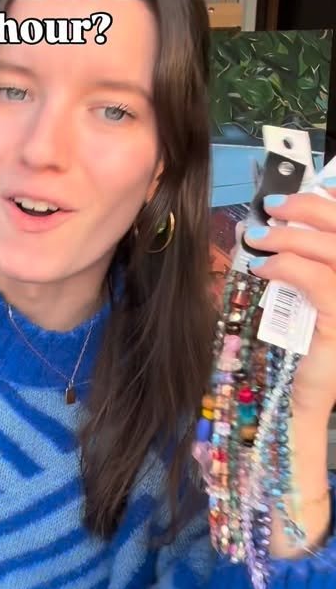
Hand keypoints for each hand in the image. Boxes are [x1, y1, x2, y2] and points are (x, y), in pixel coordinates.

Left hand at [244, 189, 335, 421]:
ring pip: (334, 250)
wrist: (297, 401)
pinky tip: (264, 268)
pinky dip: (289, 267)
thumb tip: (268, 224)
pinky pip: (320, 281)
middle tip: (272, 209)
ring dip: (292, 236)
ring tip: (259, 238)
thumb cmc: (298, 347)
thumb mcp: (300, 296)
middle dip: (309, 209)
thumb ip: (297, 261)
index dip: (333, 201)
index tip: (308, 187)